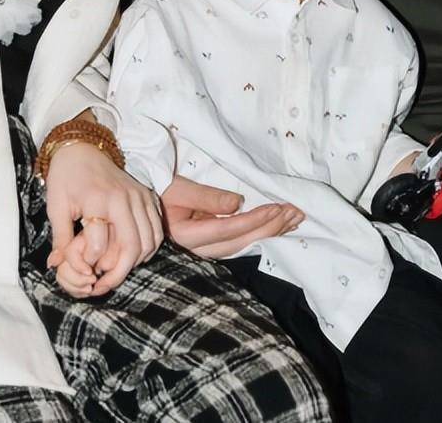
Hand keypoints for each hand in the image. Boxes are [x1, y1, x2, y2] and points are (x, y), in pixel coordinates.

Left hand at [43, 142, 163, 297]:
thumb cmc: (67, 176)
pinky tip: (132, 254)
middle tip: (103, 284)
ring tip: (117, 270)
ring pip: (150, 241)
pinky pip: (156, 230)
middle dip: (119, 273)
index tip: (80, 270)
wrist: (83, 147)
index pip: (100, 245)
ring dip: (136, 262)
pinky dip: (148, 247)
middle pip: (132, 246)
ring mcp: (139, 196)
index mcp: (98, 200)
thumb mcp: (56, 205)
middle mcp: (123, 198)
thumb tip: (56, 265)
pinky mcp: (147, 196)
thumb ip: (60, 237)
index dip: (89, 264)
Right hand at [161, 175, 303, 258]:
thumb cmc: (161, 193)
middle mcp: (198, 249)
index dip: (254, 220)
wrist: (147, 207)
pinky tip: (279, 228)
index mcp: (187, 235)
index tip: (276, 209)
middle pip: (241, 241)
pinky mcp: (213, 246)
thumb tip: (238, 203)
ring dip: (271, 232)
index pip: (228, 229)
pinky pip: (242, 243)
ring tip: (294, 218)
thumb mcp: (180, 190)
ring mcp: (207, 251)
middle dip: (270, 227)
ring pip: (244, 245)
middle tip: (294, 212)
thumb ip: (206, 197)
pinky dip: (262, 234)